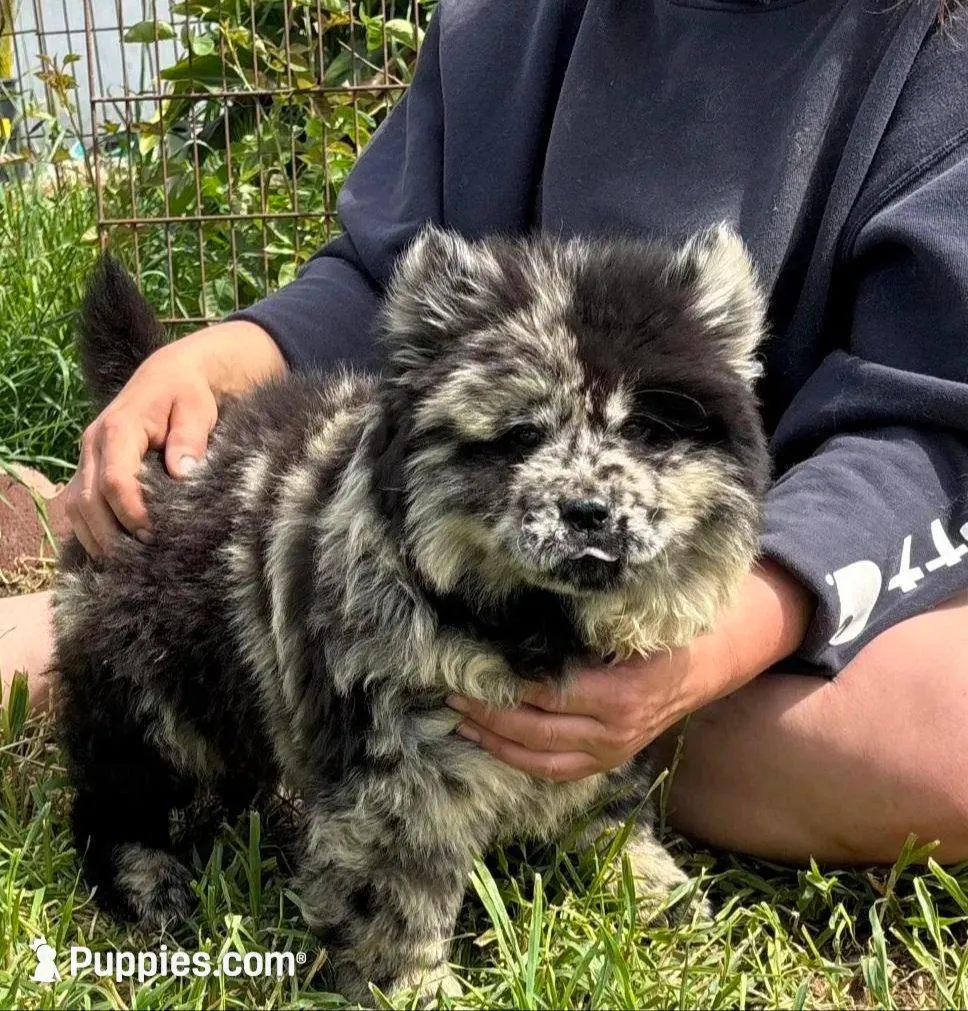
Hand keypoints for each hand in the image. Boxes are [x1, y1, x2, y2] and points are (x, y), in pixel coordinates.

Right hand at [65, 320, 285, 556]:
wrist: (171, 376)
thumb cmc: (188, 394)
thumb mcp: (197, 409)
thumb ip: (190, 438)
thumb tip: (182, 472)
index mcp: (118, 429)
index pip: (115, 481)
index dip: (131, 513)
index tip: (154, 534)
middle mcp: (93, 444)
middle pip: (89, 501)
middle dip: (112, 535)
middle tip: (142, 558)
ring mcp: (87, 458)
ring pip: (77, 508)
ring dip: (97, 539)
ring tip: (127, 562)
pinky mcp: (90, 469)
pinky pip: (78, 507)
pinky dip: (90, 531)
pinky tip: (112, 552)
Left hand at [447, 561, 813, 781]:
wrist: (704, 665)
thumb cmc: (658, 633)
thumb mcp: (623, 624)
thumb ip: (577, 633)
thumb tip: (510, 622)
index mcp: (617, 695)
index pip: (543, 694)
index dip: (501, 683)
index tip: (466, 664)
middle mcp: (613, 732)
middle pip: (533, 730)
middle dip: (485, 712)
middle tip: (448, 689)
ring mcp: (612, 752)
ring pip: (539, 757)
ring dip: (493, 739)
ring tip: (457, 717)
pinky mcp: (609, 761)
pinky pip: (555, 770)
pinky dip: (518, 759)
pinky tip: (489, 742)